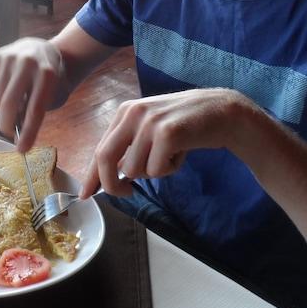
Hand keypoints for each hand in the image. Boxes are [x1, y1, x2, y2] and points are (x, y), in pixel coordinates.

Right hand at [0, 38, 64, 149]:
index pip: (35, 109)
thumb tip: (17, 133)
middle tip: (10, 134)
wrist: (41, 48)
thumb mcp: (54, 94)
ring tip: (16, 102)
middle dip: (8, 125)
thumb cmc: (50, 78)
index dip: (28, 132)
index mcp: (48, 74)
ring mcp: (10, 57)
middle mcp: (28, 63)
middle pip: (10, 104)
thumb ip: (38, 110)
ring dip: (4, 108)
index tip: (21, 149)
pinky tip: (9, 87)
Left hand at [81, 88, 265, 197]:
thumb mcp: (150, 129)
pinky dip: (170, 169)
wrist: (221, 112)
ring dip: (155, 172)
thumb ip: (129, 148)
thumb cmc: (185, 126)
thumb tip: (108, 178)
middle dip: (112, 184)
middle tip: (128, 194)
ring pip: (135, 170)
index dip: (91, 175)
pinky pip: (157, 170)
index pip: (100, 148)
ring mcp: (149, 121)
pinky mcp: (167, 132)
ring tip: (171, 155)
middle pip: (105, 158)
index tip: (85, 195)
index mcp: (124, 112)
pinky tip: (182, 153)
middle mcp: (132, 113)